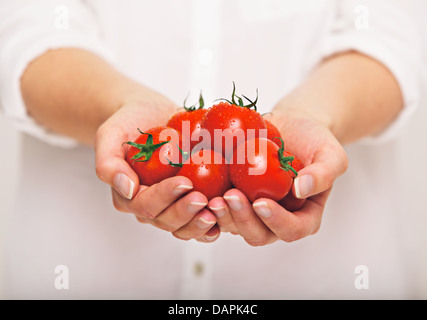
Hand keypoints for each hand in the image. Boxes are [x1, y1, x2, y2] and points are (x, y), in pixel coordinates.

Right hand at [95, 102, 219, 242]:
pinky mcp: (190, 200)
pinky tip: (224, 217)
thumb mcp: (109, 135)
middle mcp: (150, 206)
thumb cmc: (128, 123)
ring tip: (216, 210)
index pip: (145, 205)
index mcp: (129, 196)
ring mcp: (172, 205)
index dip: (165, 197)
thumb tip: (127, 189)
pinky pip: (200, 219)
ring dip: (200, 223)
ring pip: (184, 227)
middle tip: (203, 199)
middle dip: (185, 213)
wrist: (151, 114)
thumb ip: (108, 163)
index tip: (184, 182)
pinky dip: (213, 222)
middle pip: (166, 221)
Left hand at [208, 108, 347, 245]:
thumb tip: (301, 190)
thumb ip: (324, 173)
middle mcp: (275, 220)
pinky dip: (207, 203)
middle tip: (230, 197)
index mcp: (303, 217)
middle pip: (258, 234)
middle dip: (242, 219)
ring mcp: (251, 212)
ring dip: (222, 215)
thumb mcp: (330, 154)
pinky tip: (199, 190)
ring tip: (211, 196)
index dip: (276, 222)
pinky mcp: (233, 200)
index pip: (292, 230)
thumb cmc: (313, 140)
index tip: (261, 203)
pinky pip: (219, 209)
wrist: (289, 127)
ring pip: (234, 226)